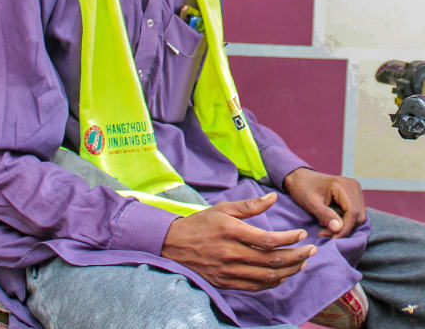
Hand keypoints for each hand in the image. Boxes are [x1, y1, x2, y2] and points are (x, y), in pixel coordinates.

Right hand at [160, 192, 315, 291]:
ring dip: (290, 271)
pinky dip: (274, 282)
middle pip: (273, 261)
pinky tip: (283, 275)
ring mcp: (229, 271)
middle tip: (312, 251)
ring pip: (268, 277)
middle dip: (297, 256)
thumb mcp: (222, 209)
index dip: (289, 238)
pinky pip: (257, 287)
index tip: (302, 234)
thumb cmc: (200, 223)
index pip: (269, 239)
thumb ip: (249, 206)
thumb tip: (273, 199)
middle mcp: (232, 253)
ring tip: (302, 263)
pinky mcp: (227, 283)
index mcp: (231, 231)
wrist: (174, 245)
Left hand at [283, 167, 364, 238]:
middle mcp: (353, 186)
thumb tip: (339, 229)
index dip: (345, 229)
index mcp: (343, 185)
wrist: (298, 178)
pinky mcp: (353, 196)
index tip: (333, 238)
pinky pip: (354, 215)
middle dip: (343, 228)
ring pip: (358, 217)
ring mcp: (354, 191)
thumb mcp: (310, 202)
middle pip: (358, 217)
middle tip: (324, 232)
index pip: (353, 213)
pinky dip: (343, 221)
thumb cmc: (302, 188)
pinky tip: (329, 219)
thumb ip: (325, 215)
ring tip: (324, 223)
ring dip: (343, 225)